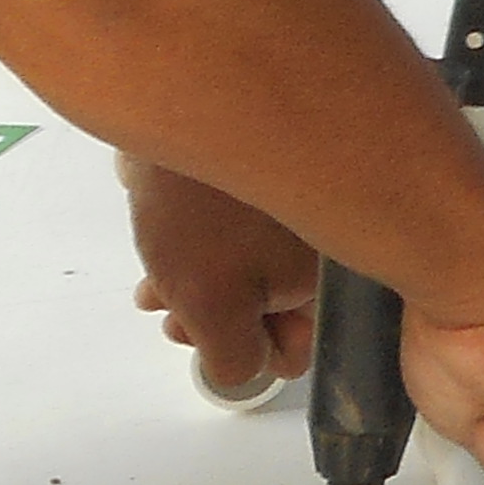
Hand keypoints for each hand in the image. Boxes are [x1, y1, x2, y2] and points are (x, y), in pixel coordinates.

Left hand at [121, 158, 320, 389]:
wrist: (177, 108)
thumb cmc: (200, 211)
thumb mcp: (212, 308)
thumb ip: (234, 360)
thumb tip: (239, 377)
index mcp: (325, 280)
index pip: (299, 351)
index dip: (247, 357)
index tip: (208, 342)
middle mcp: (322, 249)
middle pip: (271, 316)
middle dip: (217, 324)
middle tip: (178, 319)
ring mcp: (294, 217)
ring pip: (248, 279)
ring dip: (201, 294)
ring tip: (158, 291)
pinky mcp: (263, 192)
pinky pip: (236, 244)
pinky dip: (202, 257)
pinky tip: (161, 260)